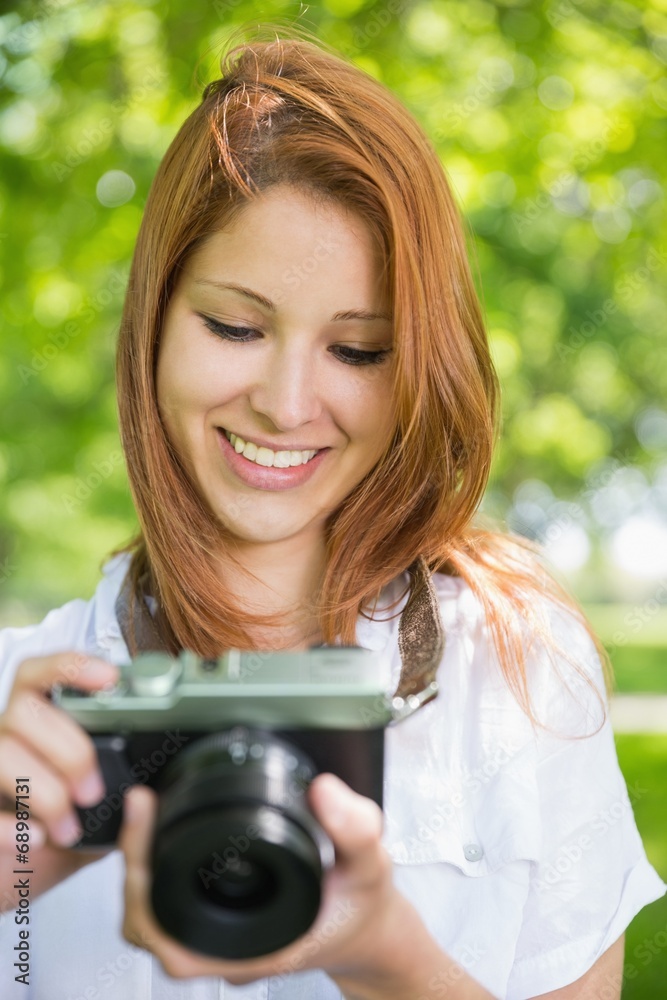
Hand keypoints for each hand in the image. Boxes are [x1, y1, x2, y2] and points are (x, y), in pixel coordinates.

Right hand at [0, 653, 119, 908]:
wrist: (15, 876)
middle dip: (68, 749)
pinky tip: (34, 838)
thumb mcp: (97, 801)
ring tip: (69, 827)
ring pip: (3, 751)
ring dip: (44, 790)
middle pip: (25, 711)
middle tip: (93, 791)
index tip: (108, 678)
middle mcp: (5, 734)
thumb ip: (119, 783)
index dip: (71, 666)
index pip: (41, 672)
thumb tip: (154, 786)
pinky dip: (7, 824)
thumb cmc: (58, 828)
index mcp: (37, 720)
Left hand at [119, 772, 409, 986]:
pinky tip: (161, 836)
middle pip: (147, 926)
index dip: (143, 887)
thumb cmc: (363, 906)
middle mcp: (229, 950)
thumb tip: (324, 791)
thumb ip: (356, 828)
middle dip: (133, 867)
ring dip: (140, 872)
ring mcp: (219, 940)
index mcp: (256, 947)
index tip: (144, 822)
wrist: (368, 928)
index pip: (172, 939)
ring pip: (152, 920)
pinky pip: (169, 907)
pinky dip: (157, 875)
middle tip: (140, 808)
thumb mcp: (373, 865)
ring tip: (144, 818)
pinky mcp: (217, 922)